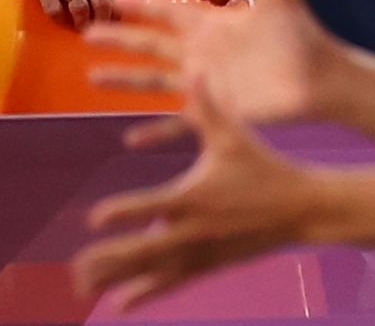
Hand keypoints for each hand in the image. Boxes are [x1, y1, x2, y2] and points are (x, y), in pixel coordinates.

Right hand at [0, 0, 120, 23]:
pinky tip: (61, 20)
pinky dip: (60, 20)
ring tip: (81, 27)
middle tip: (99, 29)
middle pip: (100, 0)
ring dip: (82, 22)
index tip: (116, 21)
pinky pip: (55, 10)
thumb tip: (114, 0)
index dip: (118, 8)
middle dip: (102, 20)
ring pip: (80, 7)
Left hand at [74, 78, 312, 309]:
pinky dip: (144, 292)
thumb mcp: (235, 134)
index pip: (151, 207)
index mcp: (195, 196)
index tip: (94, 219)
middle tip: (75, 268)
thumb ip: (208, 106)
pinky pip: (170, 281)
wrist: (299, 208)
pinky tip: (120, 304)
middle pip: (143, 250)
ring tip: (82, 288)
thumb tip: (195, 72)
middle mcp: (193, 230)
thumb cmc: (265, 166)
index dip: (123, 213)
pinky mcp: (207, 264)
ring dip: (116, 279)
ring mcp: (199, 252)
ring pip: (151, 270)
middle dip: (108, 259)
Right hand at [85, 0, 336, 125]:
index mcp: (213, 24)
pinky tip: (131, 138)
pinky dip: (155, 130)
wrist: (320, 76)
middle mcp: (202, 52)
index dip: (143, 3)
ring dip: (124, 81)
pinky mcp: (216, 109)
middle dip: (119, 39)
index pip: (169, 10)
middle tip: (86, 34)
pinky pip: (179, 122)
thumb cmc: (302, 34)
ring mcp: (206, 83)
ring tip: (91, 80)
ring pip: (154, 81)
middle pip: (150, 44)